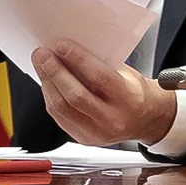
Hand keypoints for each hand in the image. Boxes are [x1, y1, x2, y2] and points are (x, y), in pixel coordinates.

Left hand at [30, 39, 176, 145]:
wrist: (145, 120)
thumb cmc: (134, 93)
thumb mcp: (126, 73)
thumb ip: (100, 64)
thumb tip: (70, 49)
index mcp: (127, 99)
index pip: (99, 78)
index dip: (77, 59)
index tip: (61, 45)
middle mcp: (111, 119)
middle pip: (75, 95)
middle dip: (54, 72)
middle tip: (42, 54)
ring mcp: (96, 132)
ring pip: (62, 108)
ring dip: (47, 83)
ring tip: (41, 65)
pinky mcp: (83, 138)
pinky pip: (59, 117)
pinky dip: (50, 97)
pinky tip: (47, 83)